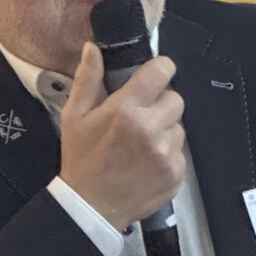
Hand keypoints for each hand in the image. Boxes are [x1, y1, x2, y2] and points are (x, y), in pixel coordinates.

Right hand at [59, 42, 185, 230]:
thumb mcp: (74, 117)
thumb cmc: (81, 160)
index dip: (160, 70)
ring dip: (165, 130)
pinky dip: (168, 155)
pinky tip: (147, 162)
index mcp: (126, 109)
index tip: (154, 76)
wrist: (91, 207)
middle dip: (161, 104)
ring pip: (179, 127)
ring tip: (142, 144)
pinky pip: (181, 153)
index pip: (161, 71)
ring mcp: (166, 153)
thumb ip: (87, 79)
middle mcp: (150, 129)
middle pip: (175, 99)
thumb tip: (93, 49)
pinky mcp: (176, 173)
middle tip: (142, 117)